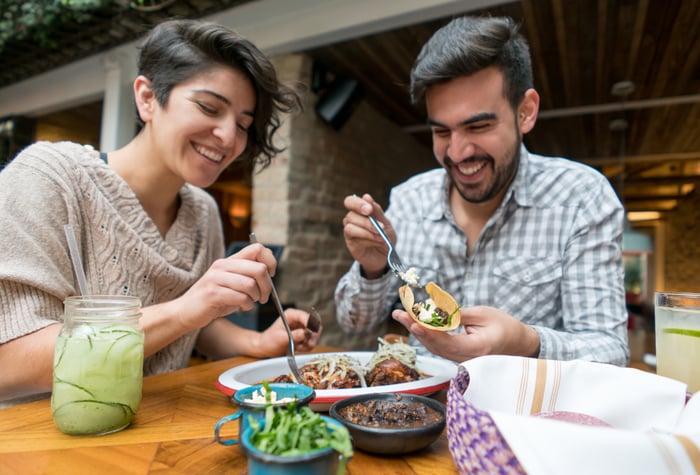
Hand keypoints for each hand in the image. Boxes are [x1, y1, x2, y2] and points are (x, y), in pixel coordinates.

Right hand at [172, 242, 276, 330]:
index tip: (270, 275)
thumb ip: (247, 274)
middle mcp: (223, 265)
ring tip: (250, 302)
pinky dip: (247, 305)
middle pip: (259, 268)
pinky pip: (241, 298)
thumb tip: (270, 270)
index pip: (258, 249)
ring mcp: (216, 279)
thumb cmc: (214, 298)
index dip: (270, 262)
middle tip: (264, 297)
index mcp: (229, 260)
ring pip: (251, 284)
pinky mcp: (212, 294)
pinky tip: (242, 307)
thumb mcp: (231, 282)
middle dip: (267, 286)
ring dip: (256, 297)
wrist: (186, 311)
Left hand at [257, 308, 322, 355]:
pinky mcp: (302, 335)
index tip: (310, 336)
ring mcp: (300, 327)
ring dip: (309, 343)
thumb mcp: (280, 338)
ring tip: (299, 348)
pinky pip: (311, 340)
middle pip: (315, 325)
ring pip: (314, 334)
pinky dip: (307, 346)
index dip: (311, 327)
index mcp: (292, 315)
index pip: (308, 317)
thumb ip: (294, 335)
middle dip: (313, 337)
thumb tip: (305, 333)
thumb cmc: (268, 341)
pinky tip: (299, 348)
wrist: (264, 348)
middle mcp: (298, 319)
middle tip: (308, 345)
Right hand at [342, 193, 395, 277]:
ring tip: (380, 235)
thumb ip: (376, 211)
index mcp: (359, 211)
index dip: (357, 203)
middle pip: (351, 215)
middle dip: (366, 220)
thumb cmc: (385, 236)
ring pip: (350, 226)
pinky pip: (354, 237)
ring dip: (367, 230)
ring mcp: (350, 232)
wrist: (386, 256)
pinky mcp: (351, 244)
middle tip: (380, 226)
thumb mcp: (385, 222)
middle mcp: (351, 220)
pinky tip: (378, 240)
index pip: (350, 201)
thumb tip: (366, 196)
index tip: (369, 209)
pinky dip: (368, 238)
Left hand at [392, 305, 539, 361]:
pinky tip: (414, 323)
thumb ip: (459, 315)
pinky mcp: (458, 356)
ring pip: (434, 348)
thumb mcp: (484, 314)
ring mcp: (462, 360)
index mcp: (477, 349)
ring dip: (417, 331)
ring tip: (401, 315)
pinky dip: (426, 335)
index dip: (429, 333)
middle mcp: (468, 359)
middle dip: (416, 329)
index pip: (448, 342)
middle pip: (436, 346)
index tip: (414, 321)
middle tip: (400, 314)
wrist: (519, 344)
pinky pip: (439, 347)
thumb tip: (435, 312)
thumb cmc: (505, 326)